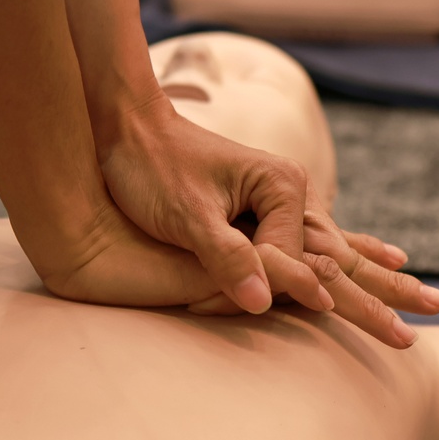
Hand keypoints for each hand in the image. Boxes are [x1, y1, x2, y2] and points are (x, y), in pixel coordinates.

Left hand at [96, 94, 438, 348]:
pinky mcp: (271, 211)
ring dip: (386, 278)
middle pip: (346, 254)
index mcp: (279, 186)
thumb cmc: (151, 167)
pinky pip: (324, 241)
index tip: (280, 300)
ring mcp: (285, 202)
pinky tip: (390, 254)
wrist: (130, 127)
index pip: (298, 256)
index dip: (289, 283)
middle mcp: (292, 193)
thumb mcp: (183, 213)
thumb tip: (259, 300)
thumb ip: (223, 255)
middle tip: (438, 308)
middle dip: (390, 287)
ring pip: (342, 251)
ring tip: (431, 295)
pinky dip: (360, 251)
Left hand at [99, 96, 328, 314]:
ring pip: (292, 270)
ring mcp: (283, 209)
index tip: (198, 300)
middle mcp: (295, 196)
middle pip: (305, 268)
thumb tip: (262, 304)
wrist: (133, 135)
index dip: (250, 290)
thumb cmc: (154, 167)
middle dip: (263, 294)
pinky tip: (210, 285)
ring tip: (203, 296)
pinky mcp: (266, 220)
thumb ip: (227, 258)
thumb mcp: (188, 216)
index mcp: (285, 186)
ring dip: (254, 291)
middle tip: (205, 301)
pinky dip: (247, 281)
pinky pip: (273, 263)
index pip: (290, 263)